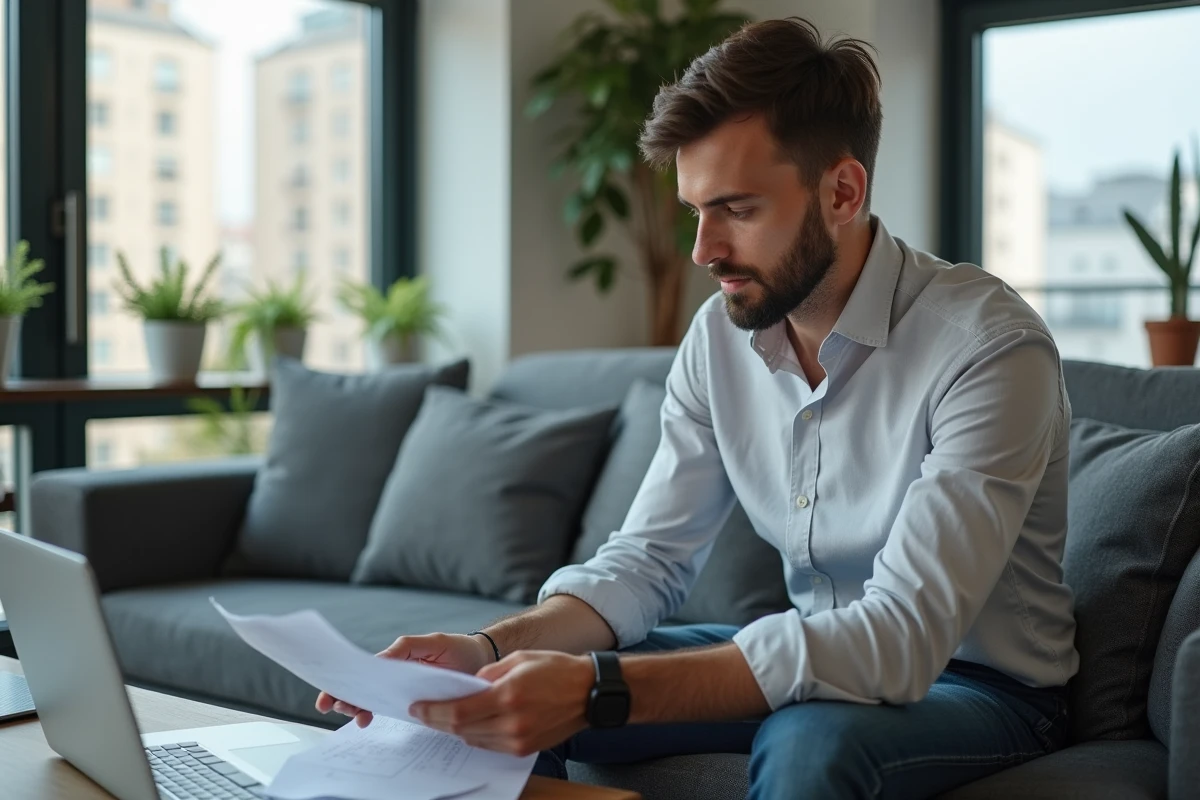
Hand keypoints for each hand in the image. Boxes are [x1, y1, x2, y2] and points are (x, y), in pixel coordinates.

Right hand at [315, 633, 495, 726]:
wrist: (484, 661)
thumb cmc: (458, 648)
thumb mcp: (432, 642)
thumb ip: (406, 649)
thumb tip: (378, 662)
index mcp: (398, 658)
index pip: (366, 670)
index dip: (346, 681)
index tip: (330, 693)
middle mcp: (398, 675)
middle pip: (365, 687)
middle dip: (346, 697)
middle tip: (336, 706)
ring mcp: (407, 690)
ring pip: (376, 700)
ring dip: (361, 707)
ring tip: (357, 716)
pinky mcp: (418, 703)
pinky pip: (395, 710)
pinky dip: (380, 714)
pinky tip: (369, 720)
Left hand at [412, 651, 593, 756]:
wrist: (589, 692)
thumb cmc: (556, 669)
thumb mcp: (519, 659)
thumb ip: (489, 673)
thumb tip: (468, 686)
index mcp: (508, 695)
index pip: (459, 711)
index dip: (433, 712)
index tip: (418, 708)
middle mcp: (512, 722)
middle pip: (462, 729)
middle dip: (440, 720)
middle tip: (425, 711)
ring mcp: (518, 739)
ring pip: (474, 739)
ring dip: (457, 728)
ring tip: (446, 716)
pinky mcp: (525, 749)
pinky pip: (490, 745)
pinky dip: (477, 735)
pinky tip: (473, 723)